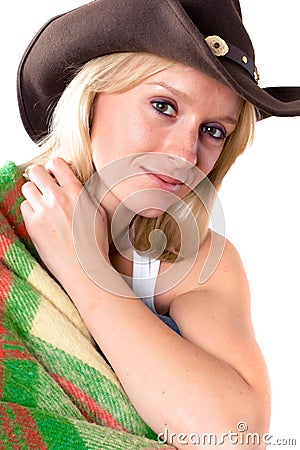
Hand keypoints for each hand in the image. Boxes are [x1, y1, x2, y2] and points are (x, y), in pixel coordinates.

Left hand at [21, 158, 108, 287]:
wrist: (85, 268)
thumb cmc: (95, 245)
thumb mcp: (99, 213)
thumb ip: (84, 195)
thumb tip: (74, 185)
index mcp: (76, 192)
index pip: (56, 163)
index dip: (54, 168)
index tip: (55, 175)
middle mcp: (57, 198)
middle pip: (36, 171)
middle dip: (39, 177)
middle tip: (44, 187)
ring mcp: (43, 211)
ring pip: (26, 187)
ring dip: (33, 193)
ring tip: (41, 203)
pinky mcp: (32, 225)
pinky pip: (23, 207)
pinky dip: (30, 210)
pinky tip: (40, 219)